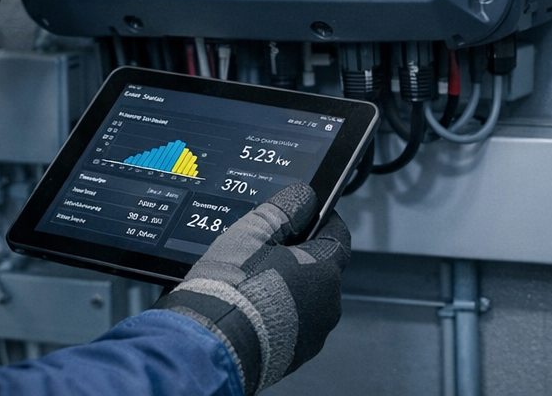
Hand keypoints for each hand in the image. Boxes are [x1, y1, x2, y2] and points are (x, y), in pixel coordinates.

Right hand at [155, 184, 349, 394]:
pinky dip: (275, 311)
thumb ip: (283, 208)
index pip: (337, 235)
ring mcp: (312, 334)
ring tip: (250, 278)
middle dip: (296, 254)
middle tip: (263, 247)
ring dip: (285, 284)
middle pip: (318, 267)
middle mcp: (327, 305)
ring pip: (304, 296)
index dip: (322, 219)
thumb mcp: (253, 231)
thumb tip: (304, 196)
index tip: (306, 211)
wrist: (213, 340)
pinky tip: (249, 303)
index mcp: (323, 271)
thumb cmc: (233, 286)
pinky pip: (290, 322)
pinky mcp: (294, 355)